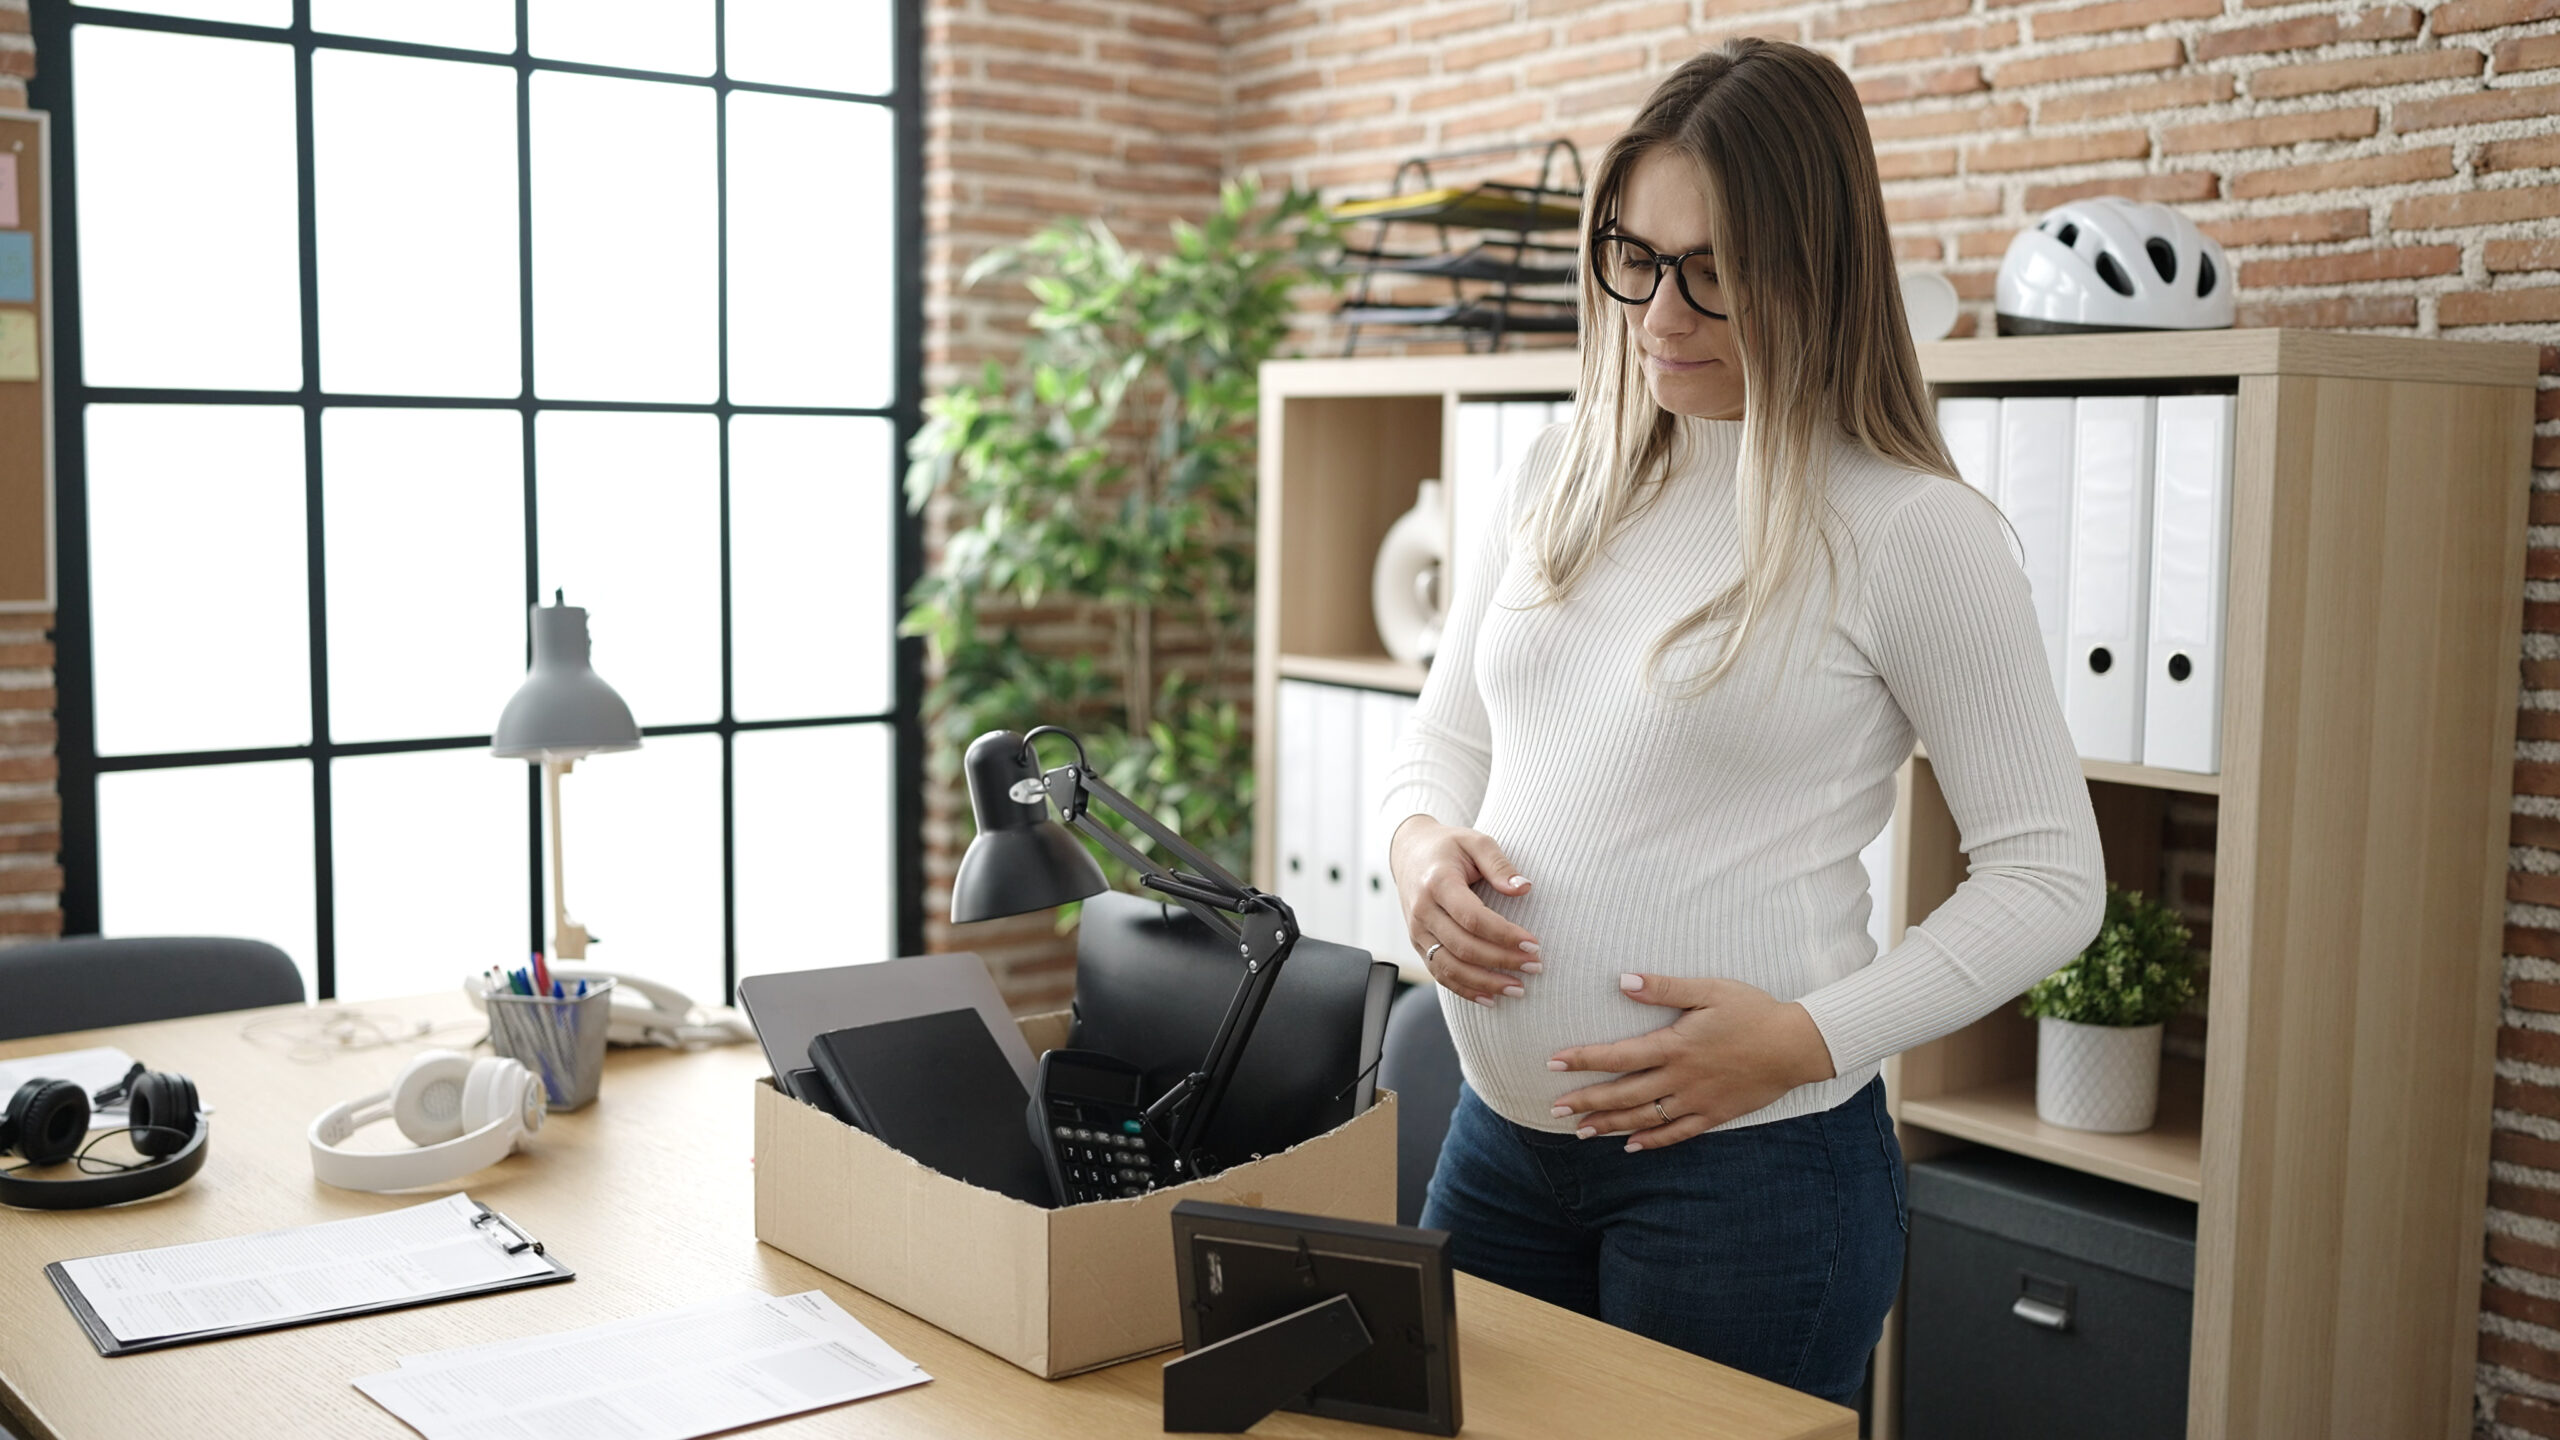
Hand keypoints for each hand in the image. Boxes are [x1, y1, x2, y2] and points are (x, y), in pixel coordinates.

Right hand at [1387, 815, 1539, 1006]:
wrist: (1409, 853)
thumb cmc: (1449, 847)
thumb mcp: (1476, 841)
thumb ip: (1500, 864)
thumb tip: (1524, 888)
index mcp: (1437, 883)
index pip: (1473, 918)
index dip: (1504, 935)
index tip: (1534, 944)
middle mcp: (1423, 911)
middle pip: (1463, 947)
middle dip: (1502, 961)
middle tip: (1535, 967)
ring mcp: (1417, 931)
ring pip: (1450, 967)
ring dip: (1485, 983)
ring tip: (1518, 989)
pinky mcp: (1418, 944)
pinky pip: (1439, 974)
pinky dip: (1465, 990)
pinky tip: (1490, 998)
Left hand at [1546, 973, 1837, 1150]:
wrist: (1796, 1046)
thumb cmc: (1753, 1011)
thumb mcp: (1709, 990)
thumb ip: (1665, 987)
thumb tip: (1624, 981)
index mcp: (1675, 1045)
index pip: (1618, 1056)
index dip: (1583, 1060)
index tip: (1554, 1064)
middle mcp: (1680, 1078)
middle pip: (1624, 1094)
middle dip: (1587, 1102)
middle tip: (1555, 1110)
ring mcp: (1697, 1101)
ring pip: (1645, 1118)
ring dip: (1610, 1125)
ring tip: (1581, 1132)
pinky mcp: (1714, 1115)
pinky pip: (1677, 1134)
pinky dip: (1652, 1142)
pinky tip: (1631, 1146)